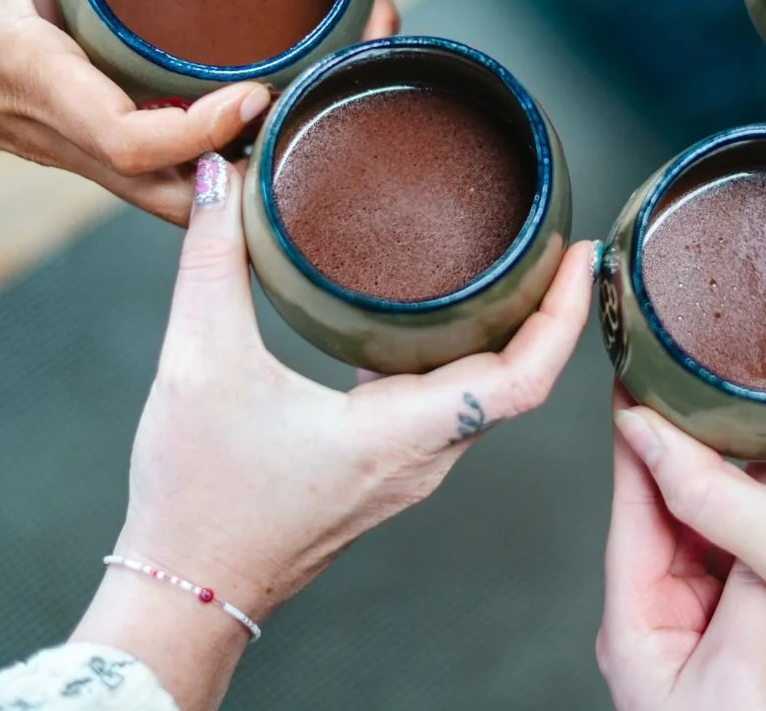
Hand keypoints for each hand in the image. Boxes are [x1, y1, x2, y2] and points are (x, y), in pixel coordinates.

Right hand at [0, 0, 396, 224]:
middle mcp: (70, 139)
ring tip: (320, 95)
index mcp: (42, 88)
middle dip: (262, 161)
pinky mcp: (84, 155)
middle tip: (328, 88)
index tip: (255, 92)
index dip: (203, 133)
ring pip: (179, 199)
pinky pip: (165, 181)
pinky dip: (221, 162)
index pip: (134, 145)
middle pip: (183, 194)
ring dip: (251, 168)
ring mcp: (79, 158)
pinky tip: (273, 113)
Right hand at [71, 151, 596, 705]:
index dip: (565, 316)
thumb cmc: (197, 499)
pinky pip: (445, 406)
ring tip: (514, 266)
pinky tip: (432, 316)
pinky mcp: (380, 470)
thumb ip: (213, 262)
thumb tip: (224, 177)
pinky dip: (457, 357)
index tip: (583, 257)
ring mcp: (404, 468)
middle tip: (560, 241)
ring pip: (484, 395)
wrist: (182, 588)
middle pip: (519, 381)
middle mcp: (421, 456)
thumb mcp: (200, 363)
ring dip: (509, 337)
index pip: (525, 379)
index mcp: (402, 434)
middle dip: (549, 311)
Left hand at [599, 382, 765, 710]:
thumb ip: (751, 595)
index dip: (636, 442)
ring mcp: (720, 629)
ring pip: (740, 538)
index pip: (634, 509)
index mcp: (639, 621)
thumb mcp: (733, 676)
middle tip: (736, 389)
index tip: (635, 379)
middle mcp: (674, 615)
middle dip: (716, 455)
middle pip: (690, 513)